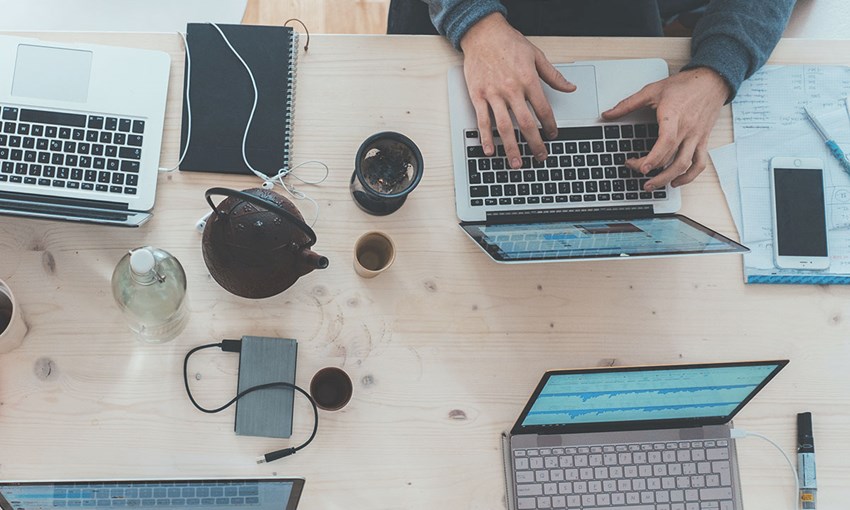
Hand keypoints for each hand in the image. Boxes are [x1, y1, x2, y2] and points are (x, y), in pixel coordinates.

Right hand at [460, 13, 575, 168]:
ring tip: (517, 163)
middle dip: (535, 143)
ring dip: (511, 147)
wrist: (483, 33)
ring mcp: (493, 94)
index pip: (543, 109)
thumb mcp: (536, 55)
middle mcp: (511, 89)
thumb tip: (570, 88)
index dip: (550, 125)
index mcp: (528, 80)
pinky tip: (490, 150)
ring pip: (505, 127)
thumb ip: (554, 75)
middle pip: (526, 123)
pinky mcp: (478, 95)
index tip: (553, 135)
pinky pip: (482, 120)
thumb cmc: (508, 42)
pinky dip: (486, 137)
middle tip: (540, 156)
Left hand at [602, 67, 730, 190]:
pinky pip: (699, 163)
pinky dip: (689, 176)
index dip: (654, 158)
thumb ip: (628, 104)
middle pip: (671, 157)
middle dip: (651, 169)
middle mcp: (687, 129)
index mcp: (673, 116)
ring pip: (685, 165)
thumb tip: (607, 114)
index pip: (666, 142)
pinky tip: (676, 181)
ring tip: (652, 185)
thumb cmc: (684, 85)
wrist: (711, 81)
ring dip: (668, 178)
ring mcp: (696, 137)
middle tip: (635, 170)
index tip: (641, 167)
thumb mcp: (652, 90)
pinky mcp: (703, 140)